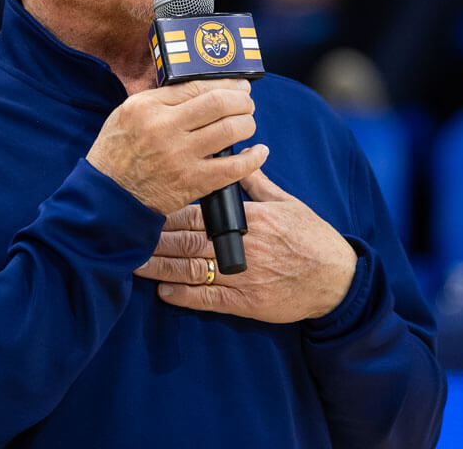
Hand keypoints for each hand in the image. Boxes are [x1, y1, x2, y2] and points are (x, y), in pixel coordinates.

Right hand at [86, 79, 268, 215]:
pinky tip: (258, 152)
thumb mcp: (127, 114)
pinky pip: (234, 167)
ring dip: (247, 124)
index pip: (196, 86)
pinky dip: (253, 158)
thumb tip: (199, 89)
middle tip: (246, 103)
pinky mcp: (192, 182)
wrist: (108, 197)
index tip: (237, 86)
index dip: (224, 84)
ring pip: (231, 130)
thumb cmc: (117, 154)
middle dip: (242, 101)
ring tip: (247, 124)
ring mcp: (180, 156)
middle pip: (219, 103)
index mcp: (147, 107)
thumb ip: (160, 100)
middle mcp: (164, 128)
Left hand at [133, 167, 357, 322]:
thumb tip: (239, 159)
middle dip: (154, 240)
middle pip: (186, 242)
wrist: (336, 280)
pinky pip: (208, 300)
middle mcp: (241, 248)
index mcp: (250, 220)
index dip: (169, 214)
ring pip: (190, 271)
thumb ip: (257, 184)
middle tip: (126, 236)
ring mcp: (242, 277)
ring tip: (133, 264)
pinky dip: (184, 297)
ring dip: (159, 268)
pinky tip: (164, 293)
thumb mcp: (288, 203)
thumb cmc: (312, 239)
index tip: (147, 210)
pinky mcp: (245, 303)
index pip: (198, 215)